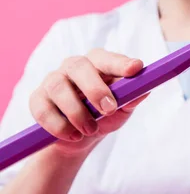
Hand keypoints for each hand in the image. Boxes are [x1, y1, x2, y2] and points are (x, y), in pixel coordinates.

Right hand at [28, 48, 148, 156]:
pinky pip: (43, 109)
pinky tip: (73, 135)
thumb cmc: (104, 115)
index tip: (136, 69)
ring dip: (77, 112)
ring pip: (59, 88)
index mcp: (97, 63)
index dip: (120, 62)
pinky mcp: (37, 99)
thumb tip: (145, 90)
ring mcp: (52, 80)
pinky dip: (59, 125)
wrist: (79, 138)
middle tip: (109, 108)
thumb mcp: (122, 109)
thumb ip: (132, 98)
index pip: (107, 58)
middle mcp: (73, 66)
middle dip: (95, 88)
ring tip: (91, 129)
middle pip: (80, 66)